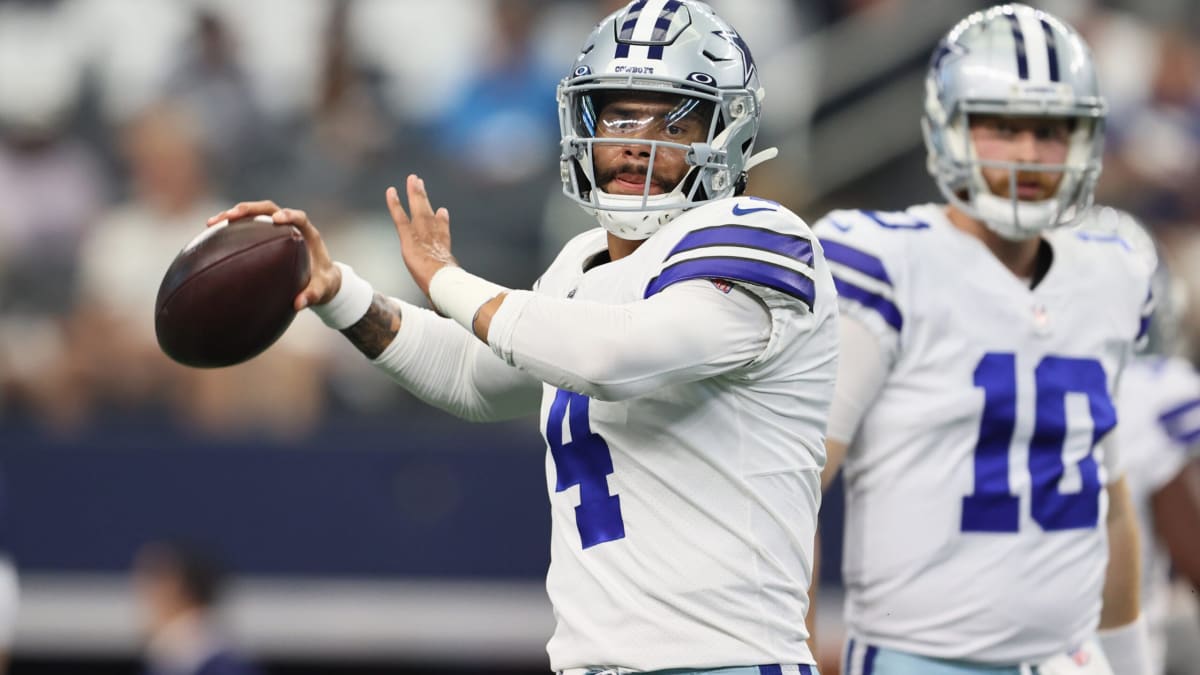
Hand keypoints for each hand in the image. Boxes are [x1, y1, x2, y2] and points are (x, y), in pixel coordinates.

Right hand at [206, 201, 340, 310]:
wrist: (322, 281)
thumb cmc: (323, 284)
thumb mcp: (321, 291)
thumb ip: (312, 296)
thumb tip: (298, 304)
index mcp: (308, 234)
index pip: (299, 217)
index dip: (288, 215)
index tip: (277, 220)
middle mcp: (291, 226)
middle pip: (268, 209)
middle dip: (249, 209)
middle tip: (231, 216)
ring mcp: (275, 228)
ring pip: (253, 215)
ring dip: (233, 215)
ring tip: (211, 223)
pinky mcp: (264, 235)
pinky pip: (246, 228)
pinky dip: (230, 230)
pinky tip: (210, 237)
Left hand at [385, 174, 457, 298]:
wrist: (447, 287)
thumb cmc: (451, 297)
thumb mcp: (446, 300)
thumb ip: (443, 304)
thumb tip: (444, 314)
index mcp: (444, 255)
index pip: (443, 235)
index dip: (442, 223)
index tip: (442, 211)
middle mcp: (435, 241)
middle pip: (430, 216)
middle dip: (425, 200)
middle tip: (421, 185)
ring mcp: (423, 238)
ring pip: (419, 211)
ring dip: (415, 194)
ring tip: (412, 178)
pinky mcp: (410, 240)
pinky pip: (400, 219)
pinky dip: (395, 205)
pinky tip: (390, 191)